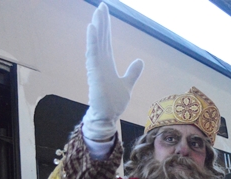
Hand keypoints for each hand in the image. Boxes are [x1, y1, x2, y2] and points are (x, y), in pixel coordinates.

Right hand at [83, 3, 143, 140]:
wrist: (107, 116)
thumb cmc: (114, 102)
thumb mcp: (128, 84)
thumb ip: (132, 73)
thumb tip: (139, 61)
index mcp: (107, 63)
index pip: (106, 40)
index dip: (106, 26)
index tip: (105, 12)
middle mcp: (100, 63)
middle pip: (101, 38)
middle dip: (101, 22)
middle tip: (102, 6)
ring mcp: (96, 67)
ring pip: (96, 43)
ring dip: (96, 28)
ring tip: (97, 14)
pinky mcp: (94, 73)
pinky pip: (92, 54)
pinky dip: (92, 41)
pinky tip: (91, 28)